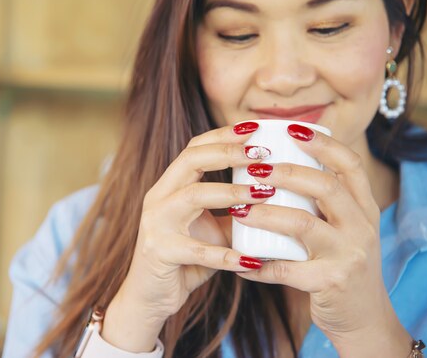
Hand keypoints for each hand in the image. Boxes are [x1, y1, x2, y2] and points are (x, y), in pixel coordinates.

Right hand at [102, 122, 270, 351]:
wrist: (150, 297)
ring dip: (233, 192)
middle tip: (263, 154)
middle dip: (229, 152)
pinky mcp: (160, 252)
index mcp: (169, 186)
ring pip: (194, 195)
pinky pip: (198, 250)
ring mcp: (156, 223)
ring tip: (265, 193)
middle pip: (191, 160)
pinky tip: (252, 259)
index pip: (194, 148)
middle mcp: (158, 198)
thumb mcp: (213, 230)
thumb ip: (235, 211)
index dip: (223, 135)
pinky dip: (226, 255)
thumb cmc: (185, 259)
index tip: (255, 129)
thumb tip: (276, 194)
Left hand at [235, 124, 410, 355]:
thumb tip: (280, 166)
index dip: (323, 143)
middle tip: (252, 168)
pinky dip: (259, 265)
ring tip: (238, 209)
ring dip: (265, 213)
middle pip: (325, 186)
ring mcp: (349, 255)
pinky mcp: (332, 282)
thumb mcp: (346, 229)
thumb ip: (325, 203)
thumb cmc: (342, 264)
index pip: (350, 164)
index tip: (291, 129)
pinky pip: (287, 270)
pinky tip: (240, 262)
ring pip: (303, 224)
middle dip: (286, 172)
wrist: (364, 318)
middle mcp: (362, 227)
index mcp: (365, 208)